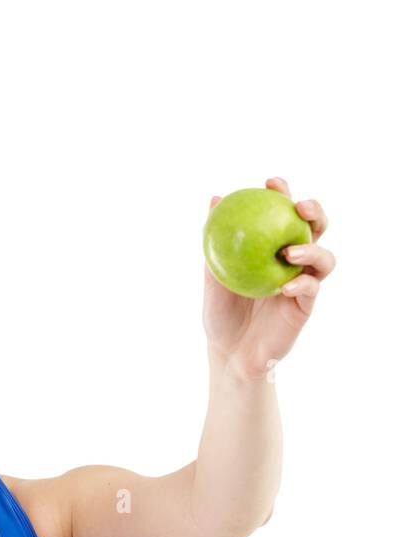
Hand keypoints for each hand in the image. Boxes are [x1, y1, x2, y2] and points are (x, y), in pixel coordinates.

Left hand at [204, 176, 335, 380]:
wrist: (229, 353)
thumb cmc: (221, 313)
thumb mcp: (212, 276)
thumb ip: (216, 242)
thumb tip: (214, 200)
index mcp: (272, 247)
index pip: (283, 213)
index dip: (283, 192)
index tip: (270, 183)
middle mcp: (293, 261)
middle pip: (315, 228)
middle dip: (315, 211)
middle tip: (299, 207)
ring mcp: (302, 283)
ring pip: (324, 258)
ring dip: (312, 250)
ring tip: (290, 253)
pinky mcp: (305, 307)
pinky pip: (311, 290)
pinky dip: (301, 285)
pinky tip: (285, 287)